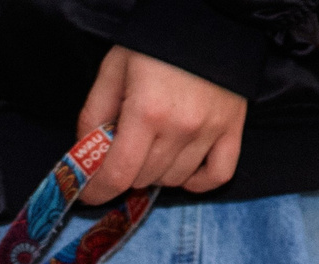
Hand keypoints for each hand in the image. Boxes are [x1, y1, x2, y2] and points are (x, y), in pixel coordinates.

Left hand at [75, 47, 246, 203]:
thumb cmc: (155, 42)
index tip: (89, 192)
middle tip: (121, 153)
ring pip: (174, 179)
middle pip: (143, 179)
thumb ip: (93, 116)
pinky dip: (197, 181)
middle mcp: (181, 127)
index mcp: (146, 112)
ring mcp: (210, 129)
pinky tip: (182, 171)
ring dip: (156, 173)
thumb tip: (84, 156)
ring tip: (150, 149)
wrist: (209, 17)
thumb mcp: (113, 70)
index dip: (97, 191)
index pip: (117, 175)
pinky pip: (218, 174)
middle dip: (124, 172)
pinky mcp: (233, 127)